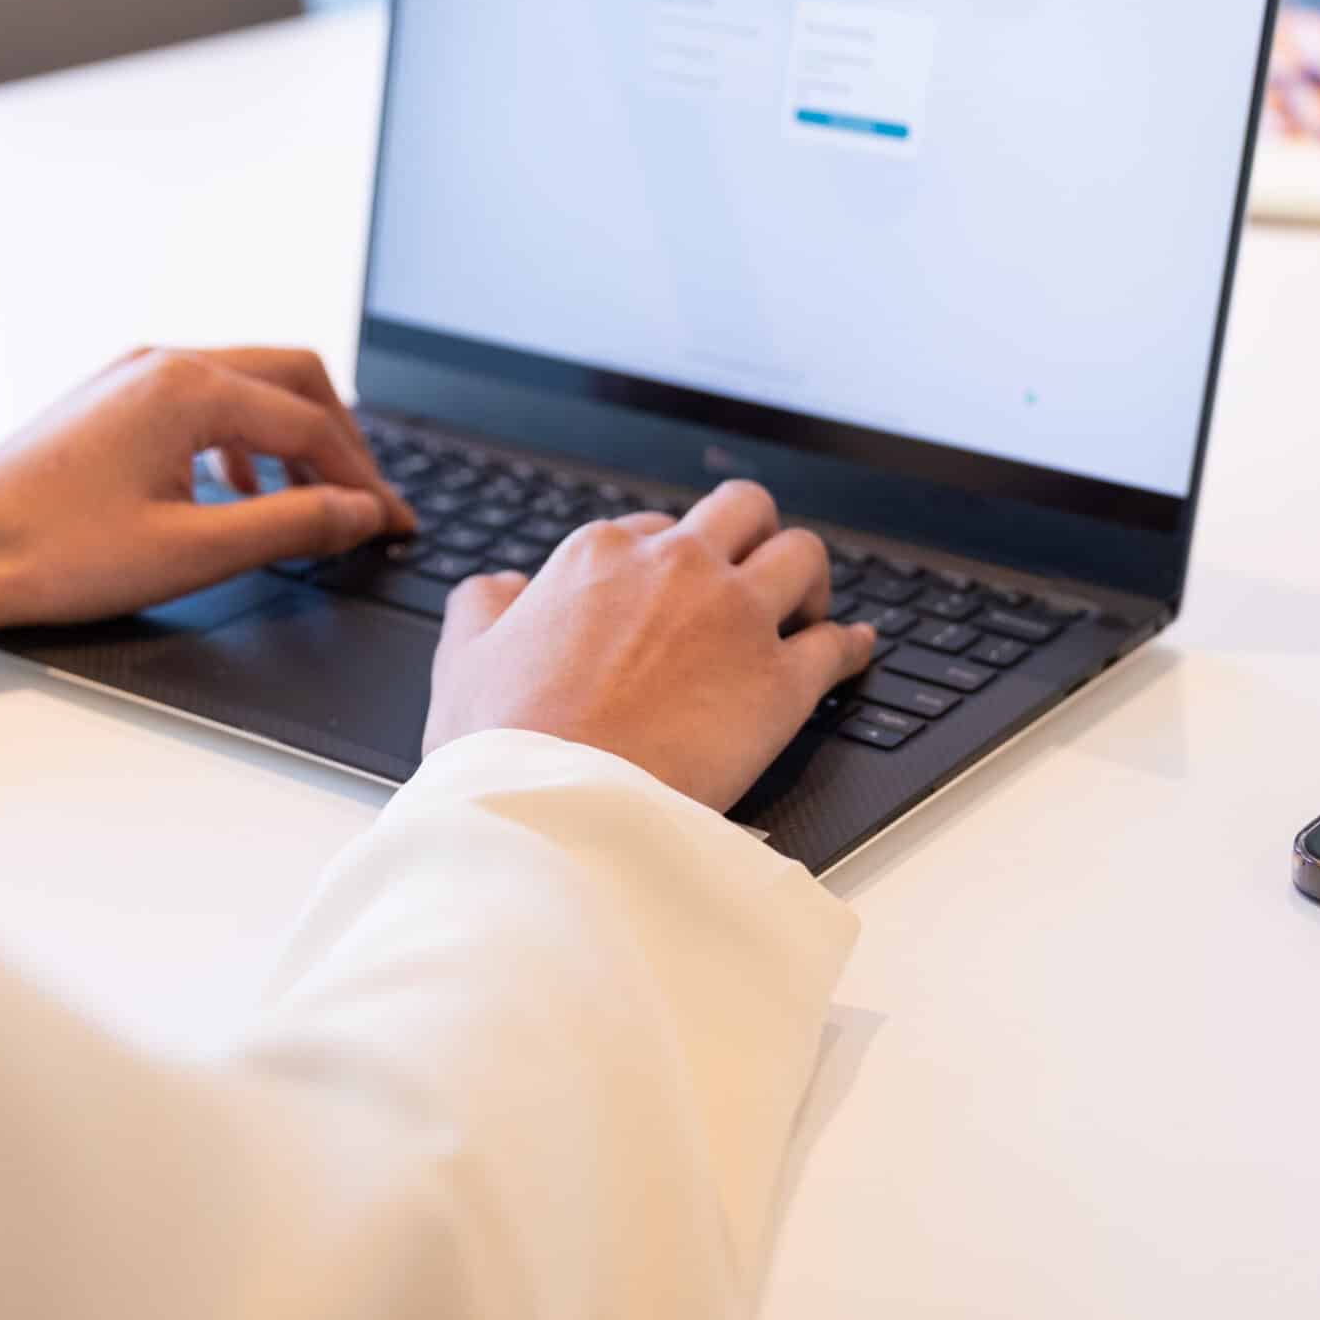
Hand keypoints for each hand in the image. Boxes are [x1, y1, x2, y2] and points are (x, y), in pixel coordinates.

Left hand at [0, 347, 414, 636]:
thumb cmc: (51, 552)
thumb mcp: (192, 551)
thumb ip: (292, 526)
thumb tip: (361, 512)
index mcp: (190, 389)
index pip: (313, 425)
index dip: (365, 480)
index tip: (394, 525)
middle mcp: (166, 364)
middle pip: (295, 378)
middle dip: (342, 441)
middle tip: (366, 502)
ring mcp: (134, 376)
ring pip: (251, 385)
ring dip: (294, 438)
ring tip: (314, 502)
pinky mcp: (111, 400)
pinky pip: (206, 400)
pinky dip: (245, 440)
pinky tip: (239, 493)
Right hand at [422, 480, 878, 811]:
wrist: (553, 808)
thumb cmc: (505, 744)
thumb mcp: (464, 658)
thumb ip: (484, 607)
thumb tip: (501, 588)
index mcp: (602, 556)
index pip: (659, 528)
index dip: (672, 560)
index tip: (676, 591)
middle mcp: (678, 569)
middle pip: (744, 511)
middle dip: (753, 535)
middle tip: (751, 575)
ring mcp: (736, 619)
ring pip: (803, 555)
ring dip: (807, 578)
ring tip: (805, 608)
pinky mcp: (780, 682)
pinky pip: (837, 645)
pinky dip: (851, 645)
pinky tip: (854, 650)